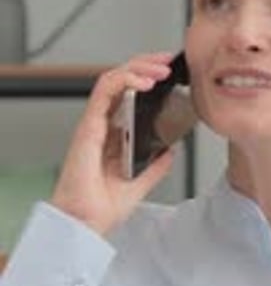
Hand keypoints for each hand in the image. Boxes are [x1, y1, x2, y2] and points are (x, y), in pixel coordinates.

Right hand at [51, 53, 176, 235]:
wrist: (85, 223)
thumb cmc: (101, 207)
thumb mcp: (140, 184)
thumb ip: (155, 166)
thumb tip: (170, 150)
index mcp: (113, 135)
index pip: (129, 95)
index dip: (147, 78)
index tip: (170, 73)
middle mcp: (102, 125)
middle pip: (122, 81)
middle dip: (146, 65)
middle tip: (168, 62)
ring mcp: (94, 123)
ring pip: (113, 79)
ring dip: (138, 68)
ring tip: (160, 69)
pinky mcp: (88, 126)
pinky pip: (105, 91)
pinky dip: (125, 80)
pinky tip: (144, 82)